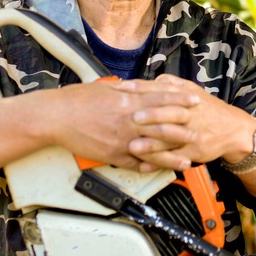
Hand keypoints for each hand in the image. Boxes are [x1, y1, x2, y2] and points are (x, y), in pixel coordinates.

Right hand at [35, 77, 204, 171]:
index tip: (195, 100)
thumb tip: (142, 86)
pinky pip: (134, 163)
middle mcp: (128, 121)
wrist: (56, 117)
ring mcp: (122, 140)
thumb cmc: (78, 99)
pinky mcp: (112, 154)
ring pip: (153, 150)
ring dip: (172, 156)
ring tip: (188, 159)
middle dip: (184, 129)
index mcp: (128, 101)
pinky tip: (160, 170)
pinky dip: (148, 167)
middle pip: (163, 126)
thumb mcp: (106, 88)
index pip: (161, 99)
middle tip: (200, 131)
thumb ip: (127, 90)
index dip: (180, 100)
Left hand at [115, 74, 255, 170]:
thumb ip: (172, 83)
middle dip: (150, 116)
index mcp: (184, 96)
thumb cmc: (208, 109)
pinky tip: (144, 166)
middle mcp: (187, 113)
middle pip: (167, 113)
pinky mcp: (193, 151)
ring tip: (133, 147)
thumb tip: (154, 78)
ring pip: (169, 139)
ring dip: (151, 144)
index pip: (160, 90)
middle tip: (131, 118)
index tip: (122, 89)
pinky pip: (174, 158)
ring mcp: (191, 133)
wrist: (233, 130)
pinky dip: (158, 162)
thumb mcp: (193, 90)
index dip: (141, 89)